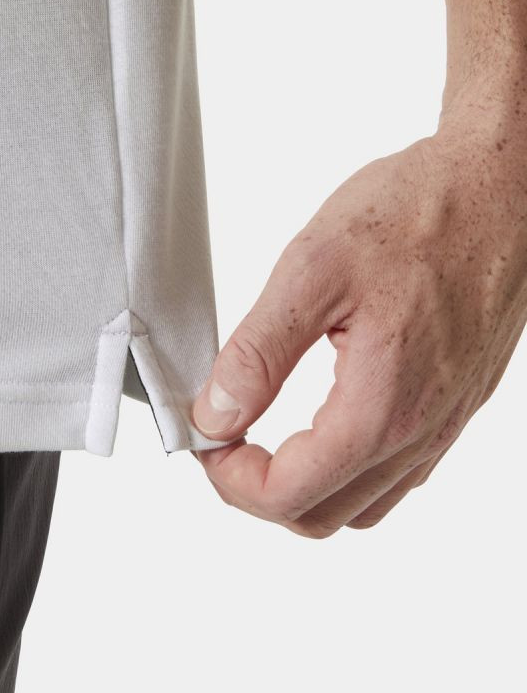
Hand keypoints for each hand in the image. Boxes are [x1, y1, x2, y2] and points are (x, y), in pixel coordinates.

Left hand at [190, 124, 526, 537]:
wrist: (500, 186)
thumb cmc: (417, 215)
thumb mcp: (312, 272)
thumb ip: (258, 354)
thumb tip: (216, 415)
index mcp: (382, 407)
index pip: (288, 494)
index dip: (230, 480)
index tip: (205, 439)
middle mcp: (421, 431)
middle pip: (321, 515)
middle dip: (258, 491)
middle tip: (224, 441)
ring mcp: (444, 424)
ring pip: (360, 504)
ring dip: (301, 487)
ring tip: (262, 437)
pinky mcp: (455, 405)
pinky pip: (396, 473)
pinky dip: (344, 469)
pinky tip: (321, 424)